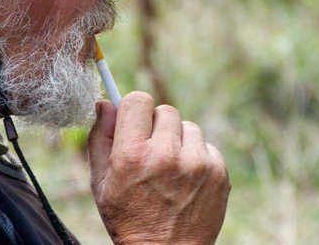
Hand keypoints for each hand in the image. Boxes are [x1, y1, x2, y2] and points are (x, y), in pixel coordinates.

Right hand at [88, 92, 230, 243]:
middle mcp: (167, 155)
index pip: (139, 100)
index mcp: (133, 155)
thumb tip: (105, 103)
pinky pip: (206, 145)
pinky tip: (187, 179)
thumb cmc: (129, 217)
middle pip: (165, 111)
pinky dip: (196, 155)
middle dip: (156, 127)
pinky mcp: (218, 170)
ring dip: (178, 140)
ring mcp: (197, 163)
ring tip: (170, 169)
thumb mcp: (101, 183)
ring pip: (188, 126)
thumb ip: (100, 138)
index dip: (134, 109)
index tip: (134, 123)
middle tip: (152, 152)